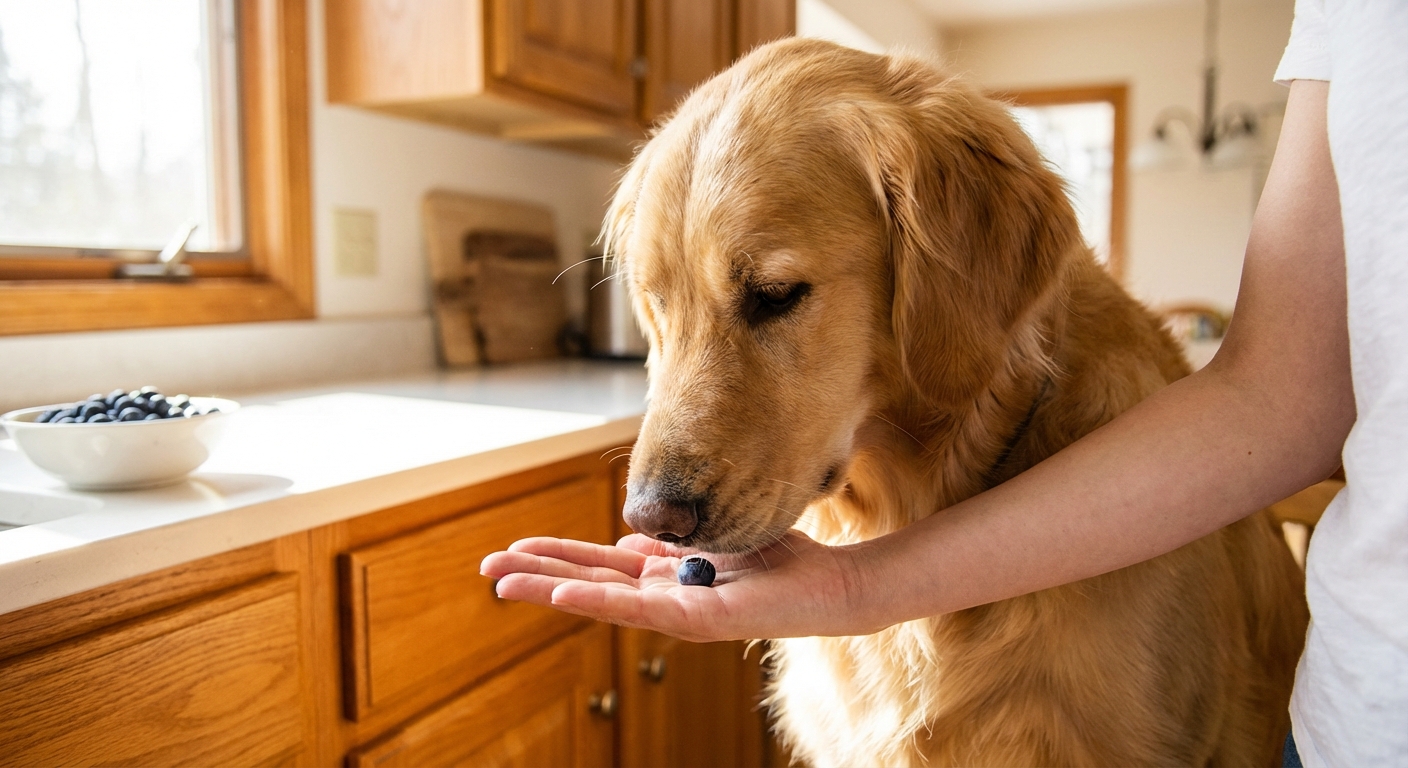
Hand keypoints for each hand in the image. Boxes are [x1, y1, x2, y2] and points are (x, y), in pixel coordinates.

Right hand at [480, 531, 879, 641]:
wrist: (831, 585)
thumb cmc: (779, 564)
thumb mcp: (712, 544)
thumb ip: (670, 546)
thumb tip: (629, 538)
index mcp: (666, 579)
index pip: (598, 567)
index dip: (556, 559)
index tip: (512, 550)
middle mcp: (665, 599)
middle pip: (590, 585)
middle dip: (538, 577)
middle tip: (486, 571)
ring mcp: (680, 612)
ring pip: (605, 601)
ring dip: (554, 592)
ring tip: (507, 585)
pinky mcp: (702, 619)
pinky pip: (644, 609)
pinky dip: (601, 600)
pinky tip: (568, 593)